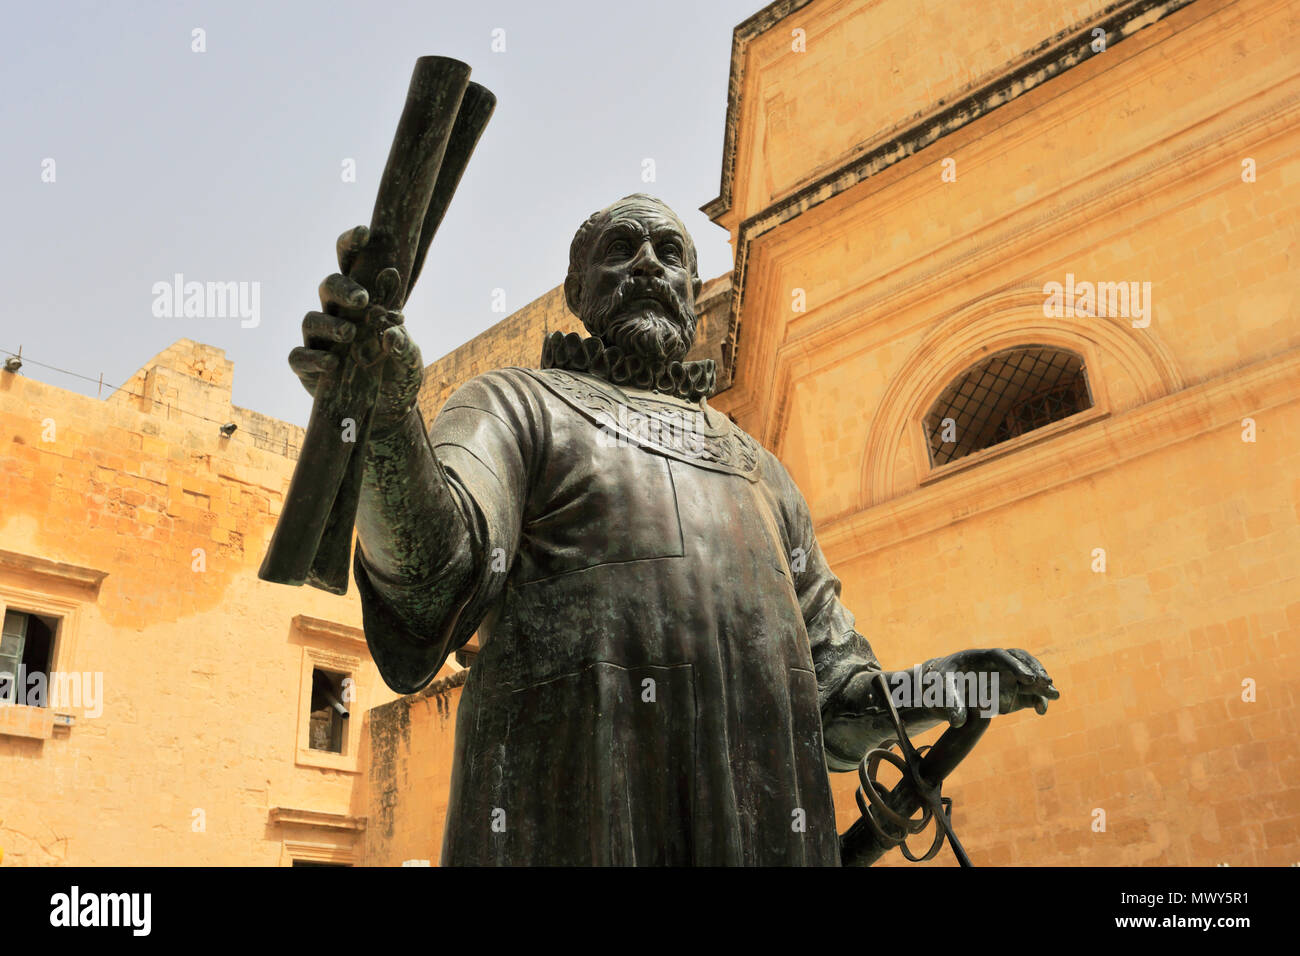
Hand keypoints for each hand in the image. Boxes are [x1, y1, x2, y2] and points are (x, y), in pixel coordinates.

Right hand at [288, 225, 424, 428]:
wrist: (390, 411)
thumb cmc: (399, 374)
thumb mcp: (410, 359)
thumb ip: (403, 344)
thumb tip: (391, 332)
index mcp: (362, 302)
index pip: (351, 264)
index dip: (352, 244)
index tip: (366, 233)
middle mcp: (337, 315)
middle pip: (328, 286)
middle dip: (343, 288)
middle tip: (363, 300)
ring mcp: (319, 340)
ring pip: (311, 319)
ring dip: (331, 325)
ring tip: (351, 336)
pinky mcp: (308, 367)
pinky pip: (298, 357)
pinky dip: (313, 359)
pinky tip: (333, 365)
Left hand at [921, 648, 1059, 727]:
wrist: (941, 690)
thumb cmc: (939, 684)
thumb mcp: (940, 691)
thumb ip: (950, 704)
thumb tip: (958, 722)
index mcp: (979, 657)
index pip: (1000, 656)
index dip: (1014, 665)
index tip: (1026, 677)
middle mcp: (996, 665)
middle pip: (1020, 662)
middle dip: (1035, 670)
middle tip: (1046, 683)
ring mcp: (1006, 678)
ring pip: (1029, 677)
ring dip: (1042, 685)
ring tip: (1054, 695)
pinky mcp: (1011, 694)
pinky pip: (1027, 695)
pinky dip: (1036, 700)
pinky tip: (1041, 710)